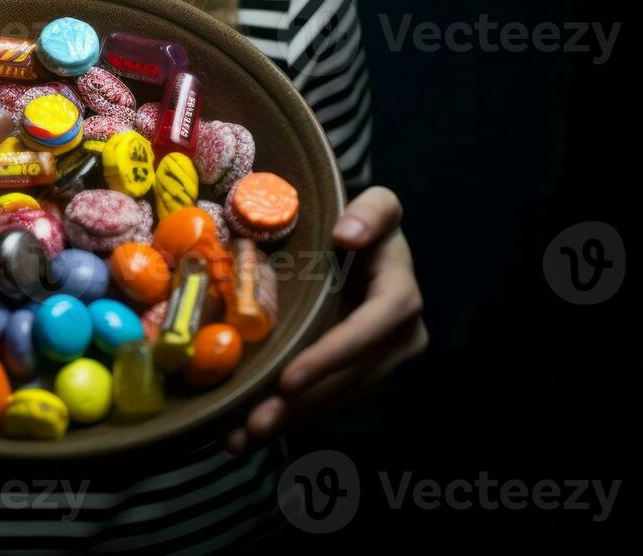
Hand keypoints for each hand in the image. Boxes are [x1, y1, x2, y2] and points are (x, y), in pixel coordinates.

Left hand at [226, 186, 426, 453]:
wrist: (365, 245)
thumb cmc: (363, 223)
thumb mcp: (378, 206)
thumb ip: (371, 212)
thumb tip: (349, 233)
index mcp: (400, 296)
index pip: (372, 329)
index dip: (333, 356)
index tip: (290, 380)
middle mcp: (400, 337)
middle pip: (351, 378)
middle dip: (304, 403)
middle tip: (256, 421)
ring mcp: (381, 362)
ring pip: (337, 398)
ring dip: (291, 419)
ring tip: (243, 435)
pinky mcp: (359, 375)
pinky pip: (326, 399)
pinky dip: (288, 417)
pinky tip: (245, 436)